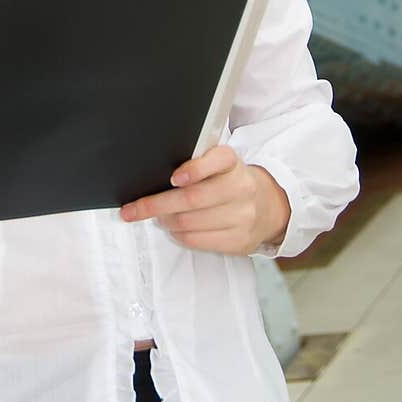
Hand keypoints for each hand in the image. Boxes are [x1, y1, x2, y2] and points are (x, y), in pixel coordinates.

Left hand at [120, 145, 290, 254]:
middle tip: (134, 209)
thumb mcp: (218, 163)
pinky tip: (174, 229)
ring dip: (165, 221)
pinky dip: (178, 235)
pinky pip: (197, 241)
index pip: (218, 160)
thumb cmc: (229, 181)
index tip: (175, 178)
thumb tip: (153, 173)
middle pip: (192, 199)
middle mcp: (241, 188)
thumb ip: (194, 163)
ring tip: (157, 217)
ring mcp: (243, 216)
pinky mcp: (239, 241)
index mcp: (232, 162)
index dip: (195, 169)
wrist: (267, 206)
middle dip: (157, 205)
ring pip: (190, 223)